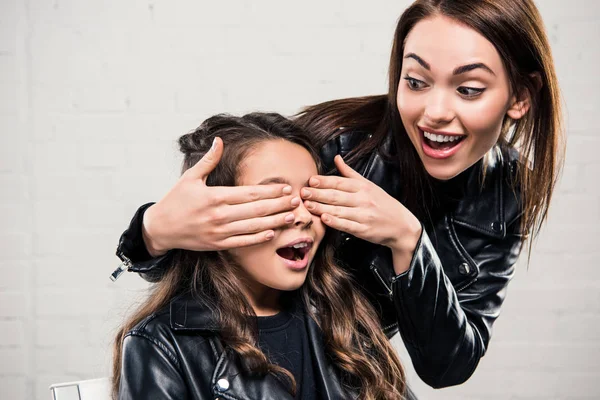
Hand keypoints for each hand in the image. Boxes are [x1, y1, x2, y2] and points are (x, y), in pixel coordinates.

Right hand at [142, 137, 300, 255]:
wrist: (160, 228)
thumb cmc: (175, 200)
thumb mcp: (190, 177)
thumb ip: (208, 160)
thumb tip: (219, 140)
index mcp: (214, 196)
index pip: (249, 193)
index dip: (270, 191)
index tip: (286, 187)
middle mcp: (218, 215)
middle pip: (255, 210)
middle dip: (278, 205)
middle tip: (297, 200)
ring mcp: (218, 232)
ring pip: (252, 227)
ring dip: (274, 221)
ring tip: (291, 217)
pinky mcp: (217, 244)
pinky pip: (242, 242)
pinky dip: (258, 238)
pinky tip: (272, 233)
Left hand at [301, 155, 421, 272]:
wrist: (401, 225)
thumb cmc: (382, 203)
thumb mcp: (368, 185)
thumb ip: (350, 173)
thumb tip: (336, 158)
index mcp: (362, 187)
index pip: (340, 182)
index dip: (324, 181)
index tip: (310, 180)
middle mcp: (363, 200)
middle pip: (336, 196)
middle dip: (318, 194)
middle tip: (303, 192)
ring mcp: (363, 215)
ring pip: (339, 210)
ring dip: (321, 208)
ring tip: (307, 206)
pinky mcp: (364, 230)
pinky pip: (347, 225)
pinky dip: (335, 222)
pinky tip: (324, 219)